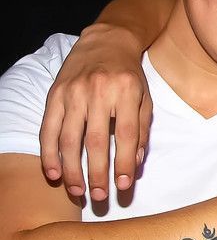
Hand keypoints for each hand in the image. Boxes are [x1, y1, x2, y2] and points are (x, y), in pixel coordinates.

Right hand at [39, 23, 151, 201]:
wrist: (106, 41)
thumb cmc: (130, 76)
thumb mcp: (145, 97)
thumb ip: (142, 130)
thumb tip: (135, 164)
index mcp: (128, 91)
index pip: (127, 134)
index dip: (124, 162)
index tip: (123, 185)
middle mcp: (100, 92)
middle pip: (97, 140)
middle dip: (98, 172)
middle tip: (100, 197)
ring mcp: (74, 93)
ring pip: (70, 138)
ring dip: (72, 170)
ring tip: (78, 192)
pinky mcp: (55, 95)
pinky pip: (49, 129)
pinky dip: (50, 154)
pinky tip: (53, 174)